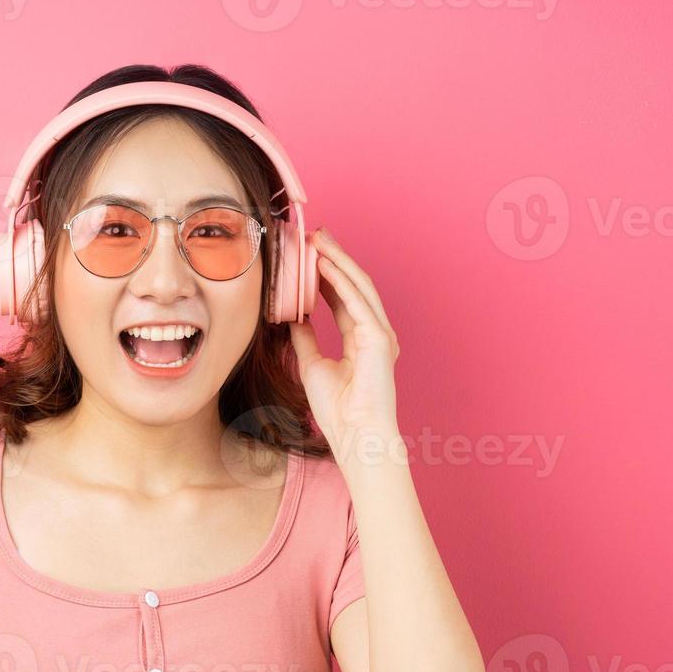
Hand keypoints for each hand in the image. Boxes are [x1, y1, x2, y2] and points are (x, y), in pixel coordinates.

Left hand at [289, 227, 401, 452]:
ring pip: (358, 287)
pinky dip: (341, 282)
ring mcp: (380, 334)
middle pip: (353, 285)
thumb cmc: (339, 410)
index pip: (343, 297)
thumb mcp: (312, 365)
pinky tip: (325, 264)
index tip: (309, 254)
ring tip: (318, 240)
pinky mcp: (380, 340)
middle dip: (334, 258)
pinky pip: (358, 303)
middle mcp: (375, 332)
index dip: (326, 274)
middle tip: (315, 234)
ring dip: (338, 261)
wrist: (355, 436)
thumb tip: (292, 317)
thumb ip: (305, 339)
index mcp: (361, 338)